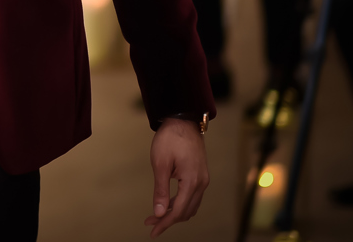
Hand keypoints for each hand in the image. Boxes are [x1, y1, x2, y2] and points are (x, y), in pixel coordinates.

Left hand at [145, 117, 208, 236]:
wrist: (183, 121)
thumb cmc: (169, 139)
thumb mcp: (160, 164)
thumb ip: (160, 190)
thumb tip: (159, 212)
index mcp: (192, 182)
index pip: (179, 210)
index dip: (165, 223)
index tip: (152, 231)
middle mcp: (201, 183)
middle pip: (186, 211)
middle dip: (168, 219)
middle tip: (150, 222)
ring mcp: (203, 180)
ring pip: (190, 206)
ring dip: (174, 212)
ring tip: (156, 216)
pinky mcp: (201, 175)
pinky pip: (192, 197)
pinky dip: (180, 203)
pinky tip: (167, 204)